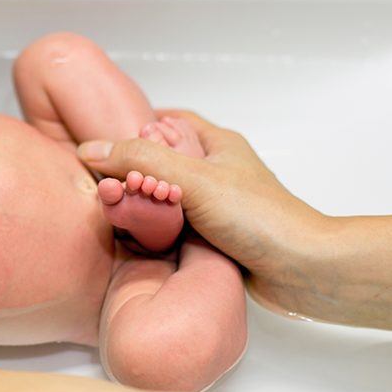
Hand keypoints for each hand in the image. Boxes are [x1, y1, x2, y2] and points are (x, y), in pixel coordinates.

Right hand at [78, 110, 322, 307]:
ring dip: (143, 202)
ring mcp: (217, 206)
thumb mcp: (191, 179)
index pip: (172, 121)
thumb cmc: (257, 217)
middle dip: (134, 166)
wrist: (300, 270)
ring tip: (114, 206)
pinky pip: (175, 227)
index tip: (107, 138)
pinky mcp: (215, 237)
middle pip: (165, 159)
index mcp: (218, 144)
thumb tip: (90, 150)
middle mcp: (218, 172)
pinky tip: (137, 237)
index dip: (139, 126)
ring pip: (167, 196)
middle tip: (102, 176)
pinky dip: (155, 230)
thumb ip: (140, 161)